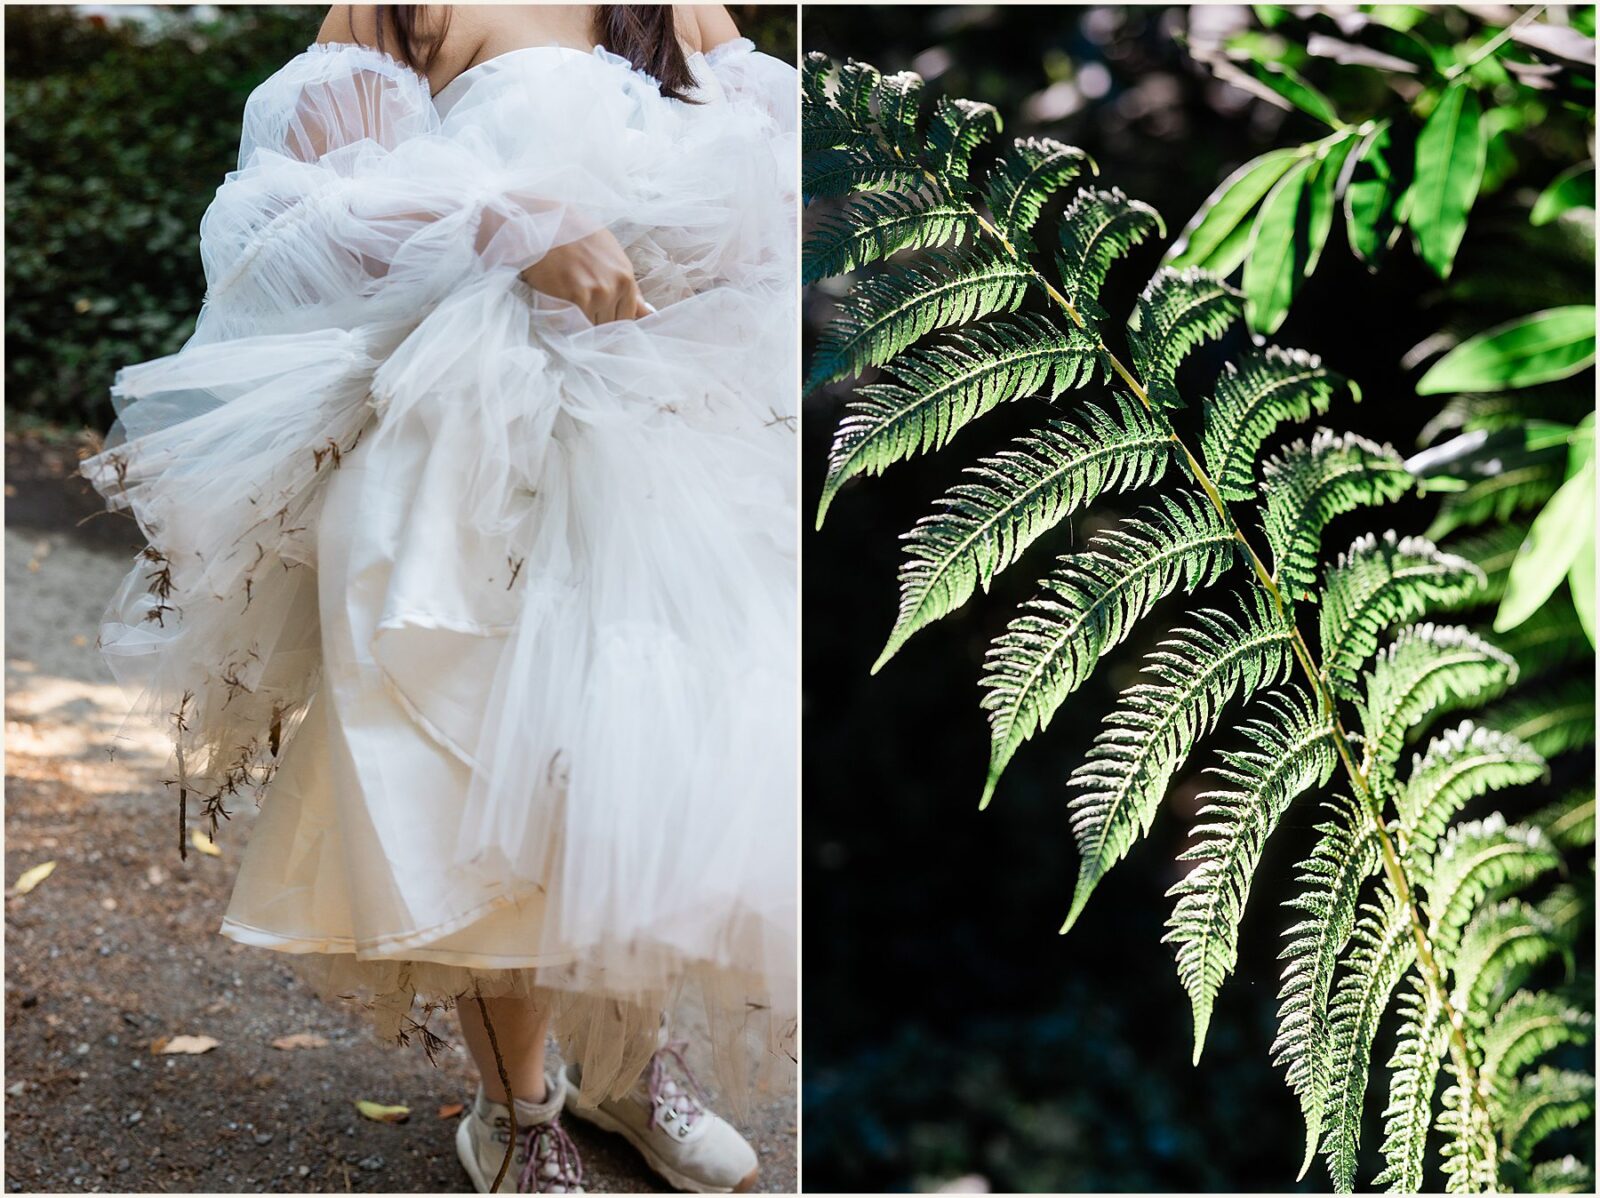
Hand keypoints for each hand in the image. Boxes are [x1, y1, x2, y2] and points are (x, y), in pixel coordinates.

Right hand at [519, 227, 646, 324]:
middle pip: (607, 326)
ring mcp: (595, 294)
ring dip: (578, 321)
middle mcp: (614, 287)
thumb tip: (648, 313)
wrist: (543, 223)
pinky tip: (556, 301)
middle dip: (593, 321)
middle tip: (576, 304)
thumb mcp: (610, 254)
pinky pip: (573, 324)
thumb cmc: (575, 237)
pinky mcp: (574, 298)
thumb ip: (629, 288)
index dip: (609, 320)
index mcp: (625, 278)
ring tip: (565, 299)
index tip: (595, 315)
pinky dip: (564, 320)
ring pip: (590, 328)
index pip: (626, 319)